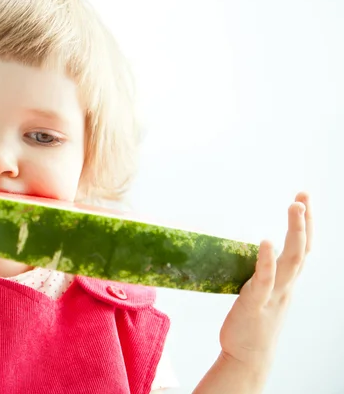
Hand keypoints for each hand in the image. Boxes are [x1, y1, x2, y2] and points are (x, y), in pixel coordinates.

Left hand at [218, 192, 312, 370]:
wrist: (247, 357)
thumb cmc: (252, 323)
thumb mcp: (262, 292)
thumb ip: (264, 273)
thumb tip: (257, 251)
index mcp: (286, 282)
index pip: (301, 248)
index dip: (305, 223)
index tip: (303, 197)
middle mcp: (285, 286)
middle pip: (302, 249)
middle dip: (305, 221)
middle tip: (304, 195)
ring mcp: (273, 294)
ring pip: (291, 261)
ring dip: (295, 233)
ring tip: (295, 207)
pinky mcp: (256, 303)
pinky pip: (265, 279)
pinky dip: (267, 259)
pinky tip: (267, 241)